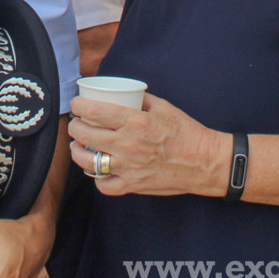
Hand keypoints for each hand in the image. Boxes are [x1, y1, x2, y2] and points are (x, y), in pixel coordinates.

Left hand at [68, 93, 228, 197]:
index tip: (76, 104)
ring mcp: (128, 167)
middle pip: (85, 134)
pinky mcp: (133, 185)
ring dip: (77, 151)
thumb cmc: (186, 132)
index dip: (77, 105)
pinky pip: (104, 185)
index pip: (93, 111)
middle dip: (74, 126)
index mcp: (134, 121)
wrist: (204, 162)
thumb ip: (139, 99)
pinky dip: (97, 178)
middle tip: (76, 123)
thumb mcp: (162, 106)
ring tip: (77, 145)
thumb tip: (122, 92)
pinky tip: (97, 169)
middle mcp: (127, 144)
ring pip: (88, 161)